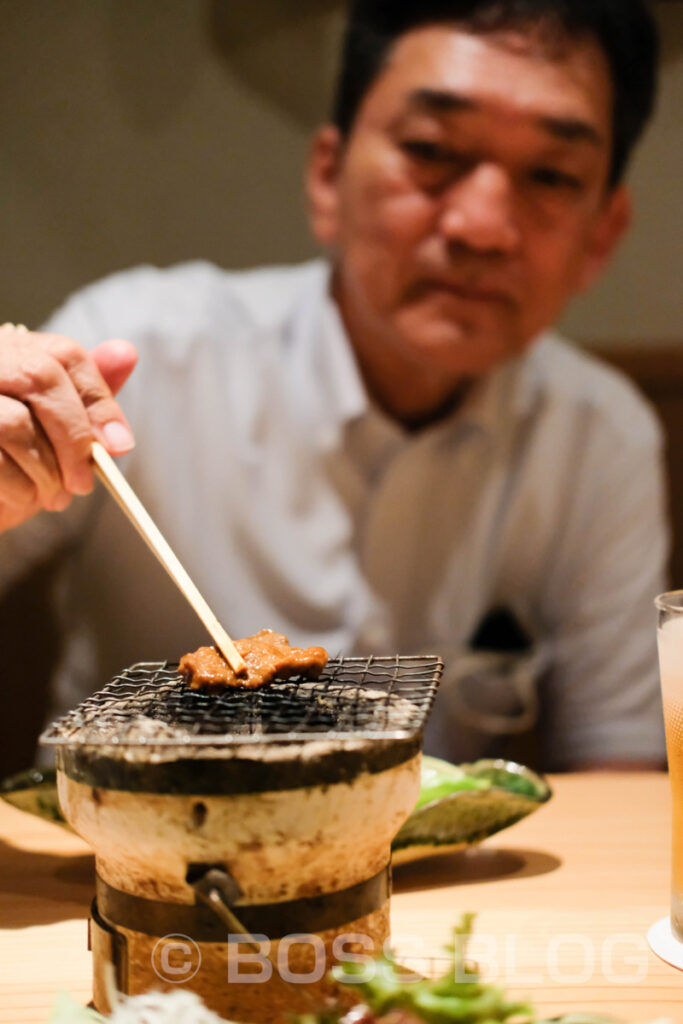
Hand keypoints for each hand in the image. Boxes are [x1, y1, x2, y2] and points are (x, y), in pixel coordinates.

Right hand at [0, 326, 137, 531]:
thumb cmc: (13, 463)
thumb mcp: (54, 430)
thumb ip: (86, 397)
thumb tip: (126, 354)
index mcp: (12, 352)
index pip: (65, 355)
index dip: (98, 400)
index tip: (119, 444)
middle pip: (40, 376)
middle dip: (74, 437)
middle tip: (85, 482)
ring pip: (14, 422)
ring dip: (46, 471)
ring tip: (54, 497)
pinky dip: (19, 487)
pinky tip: (22, 498)